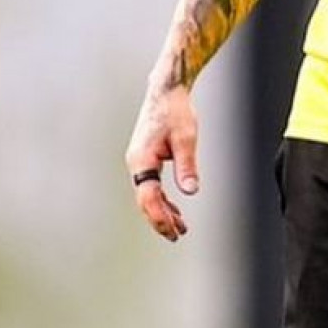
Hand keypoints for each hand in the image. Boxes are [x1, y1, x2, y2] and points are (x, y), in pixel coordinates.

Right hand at [125, 78, 199, 241]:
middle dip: (160, 219)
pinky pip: (152, 185)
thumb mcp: (186, 138)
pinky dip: (163, 198)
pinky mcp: (146, 158)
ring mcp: (139, 160)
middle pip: (145, 200)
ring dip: (163, 211)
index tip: (173, 231)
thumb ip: (187, 166)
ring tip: (180, 227)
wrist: (167, 90)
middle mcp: (136, 162)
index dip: (160, 217)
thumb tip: (191, 191)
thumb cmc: (176, 111)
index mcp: (141, 159)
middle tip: (176, 236)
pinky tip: (175, 209)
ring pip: (148, 194)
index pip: (149, 197)